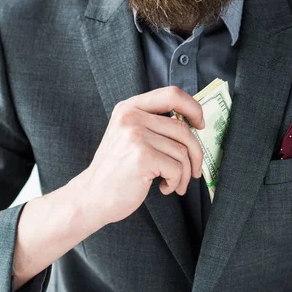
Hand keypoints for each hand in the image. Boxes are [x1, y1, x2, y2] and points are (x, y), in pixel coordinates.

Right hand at [73, 86, 204, 226]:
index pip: (172, 94)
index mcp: (129, 108)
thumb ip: (153, 125)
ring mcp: (135, 136)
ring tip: (173, 183)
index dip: (193, 108)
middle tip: (194, 170)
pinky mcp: (142, 157)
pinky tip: (163, 187)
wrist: (91, 197)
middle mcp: (131, 118)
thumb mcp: (128, 136)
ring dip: (184, 174)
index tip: (200, 124)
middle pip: (183, 129)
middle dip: (196, 153)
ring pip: (182, 152)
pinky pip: (177, 168)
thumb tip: (193, 124)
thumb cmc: (116, 170)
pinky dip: (176, 182)